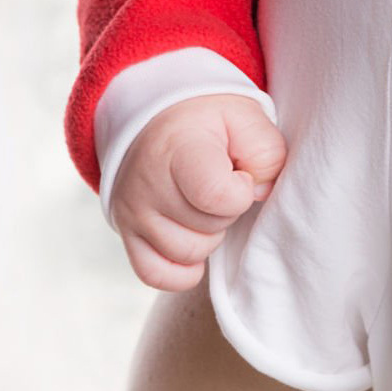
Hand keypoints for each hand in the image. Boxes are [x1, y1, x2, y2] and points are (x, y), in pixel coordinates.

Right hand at [111, 94, 287, 291]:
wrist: (157, 117)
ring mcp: (132, 212)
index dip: (242, 192)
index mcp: (178, 149)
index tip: (240, 174)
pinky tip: (194, 237)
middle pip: (208, 228)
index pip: (215, 195)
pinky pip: (156, 275)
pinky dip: (182, 267)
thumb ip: (265, 151)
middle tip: (220, 180)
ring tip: (204, 202)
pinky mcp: (126, 233)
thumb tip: (262, 193)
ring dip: (208, 235)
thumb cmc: (207, 120)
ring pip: (187, 254)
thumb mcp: (244, 115)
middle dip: (227, 210)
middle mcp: (147, 184)